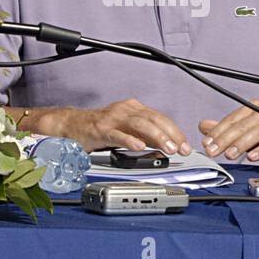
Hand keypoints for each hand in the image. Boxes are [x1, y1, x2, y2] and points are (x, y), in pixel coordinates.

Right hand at [50, 99, 189, 154]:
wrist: (72, 126)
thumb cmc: (102, 129)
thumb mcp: (130, 132)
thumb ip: (148, 138)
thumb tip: (168, 147)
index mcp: (135, 109)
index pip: (161, 119)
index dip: (176, 132)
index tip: (186, 146)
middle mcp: (125, 110)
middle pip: (154, 119)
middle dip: (171, 134)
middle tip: (181, 149)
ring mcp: (112, 119)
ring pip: (139, 124)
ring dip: (157, 136)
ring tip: (168, 148)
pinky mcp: (100, 129)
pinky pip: (117, 134)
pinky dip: (130, 140)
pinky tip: (139, 146)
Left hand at [199, 100, 258, 163]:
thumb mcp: (248, 133)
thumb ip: (226, 130)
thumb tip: (203, 126)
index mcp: (253, 108)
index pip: (231, 120)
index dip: (217, 132)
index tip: (206, 145)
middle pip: (241, 126)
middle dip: (224, 140)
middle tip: (212, 152)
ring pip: (255, 133)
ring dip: (240, 145)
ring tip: (229, 155)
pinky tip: (252, 156)